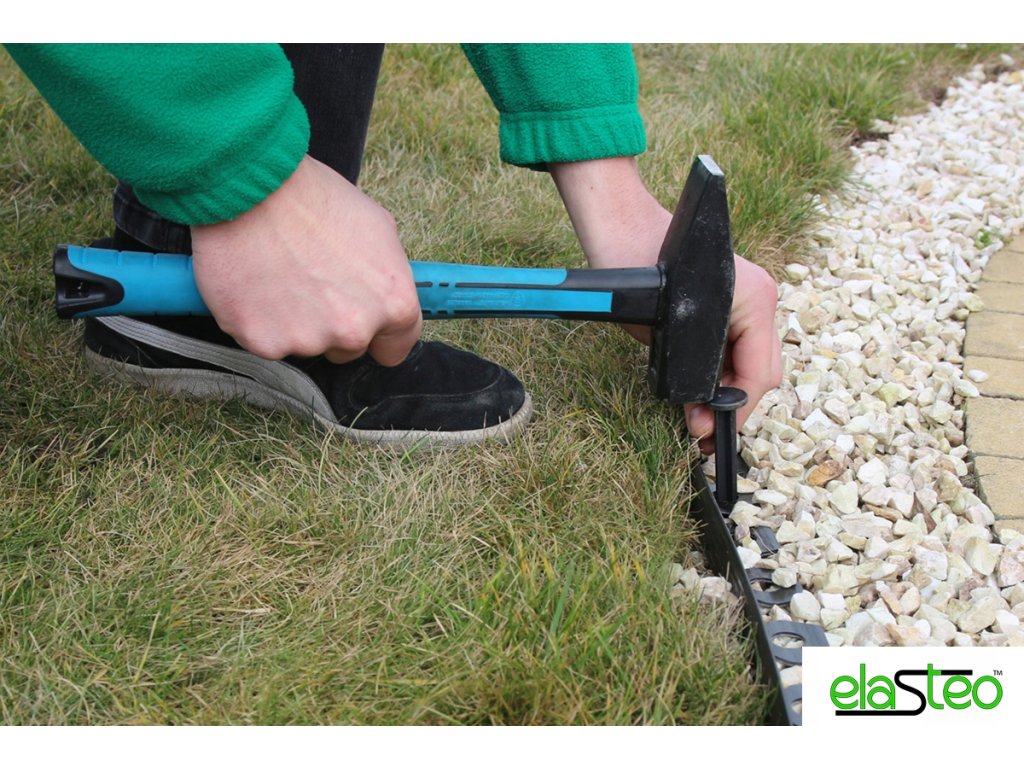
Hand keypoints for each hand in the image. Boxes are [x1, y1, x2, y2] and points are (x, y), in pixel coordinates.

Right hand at [190, 156, 421, 365]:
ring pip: (305, 345)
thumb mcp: (376, 227)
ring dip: (294, 322)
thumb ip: (386, 274)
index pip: (396, 347)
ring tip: (278, 275)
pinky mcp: (265, 342)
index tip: (362, 320)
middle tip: (309, 281)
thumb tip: (383, 292)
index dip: (378, 333)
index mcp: (393, 303)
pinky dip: (258, 321)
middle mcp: (355, 329)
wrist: (250, 187)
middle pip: (348, 348)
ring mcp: (309, 340)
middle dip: (332, 324)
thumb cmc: (312, 198)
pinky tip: (255, 285)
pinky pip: (265, 342)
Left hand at [550, 157, 781, 452]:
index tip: (714, 433)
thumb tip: (702, 414)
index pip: (760, 371)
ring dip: (724, 391)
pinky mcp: (730, 305)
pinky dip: (719, 372)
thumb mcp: (666, 333)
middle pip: (761, 370)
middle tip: (700, 433)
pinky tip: (697, 392)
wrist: (622, 232)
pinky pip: (735, 347)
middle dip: (732, 404)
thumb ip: (692, 374)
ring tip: (696, 418)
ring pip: (748, 362)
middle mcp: (760, 299)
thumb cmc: (639, 271)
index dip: (737, 408)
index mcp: (754, 300)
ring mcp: (747, 300)